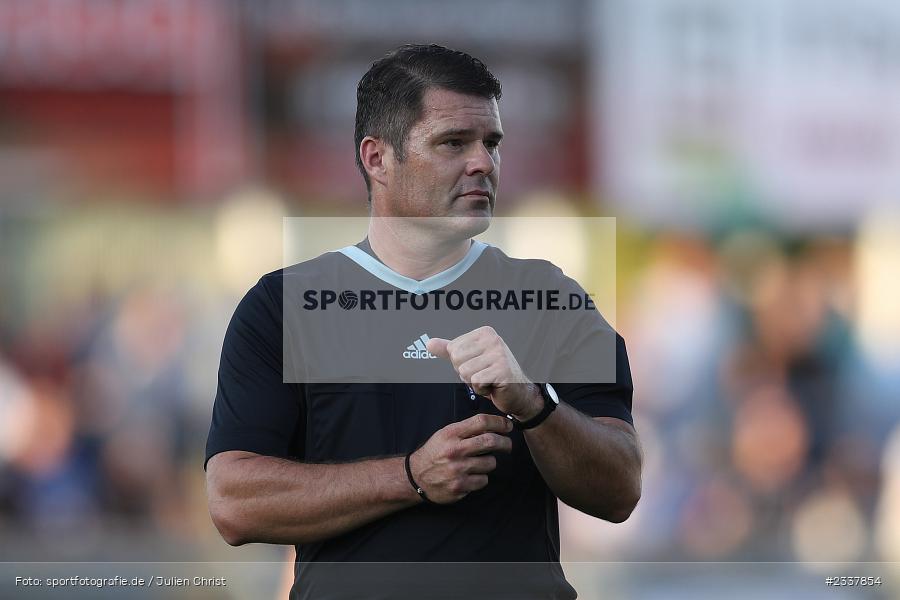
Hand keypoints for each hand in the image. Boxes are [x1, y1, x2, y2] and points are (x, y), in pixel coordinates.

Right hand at [408, 413, 512, 503]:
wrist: (416, 477)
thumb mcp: (446, 434)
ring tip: (479, 463)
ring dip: (489, 462)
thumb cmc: (435, 452)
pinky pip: (483, 480)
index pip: (481, 421)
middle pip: (491, 441)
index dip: (499, 422)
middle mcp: (455, 450)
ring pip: (490, 463)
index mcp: (451, 434)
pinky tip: (470, 475)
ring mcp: (458, 469)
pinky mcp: (460, 486)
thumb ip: (467, 430)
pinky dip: (481, 478)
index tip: (507, 426)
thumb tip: (494, 427)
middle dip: (505, 443)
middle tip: (507, 445)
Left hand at [426, 326, 542, 418]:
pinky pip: (476, 382)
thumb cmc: (494, 376)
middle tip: (484, 375)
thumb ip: (450, 350)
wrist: (518, 393)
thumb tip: (429, 343)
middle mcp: (493, 339)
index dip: (461, 364)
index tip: (479, 366)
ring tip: (489, 380)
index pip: (453, 349)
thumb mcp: (470, 360)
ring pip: (465, 372)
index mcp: (484, 333)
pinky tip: (494, 386)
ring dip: (474, 383)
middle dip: (466, 374)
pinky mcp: (502, 370)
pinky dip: (482, 390)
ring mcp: (499, 354)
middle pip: (457, 360)